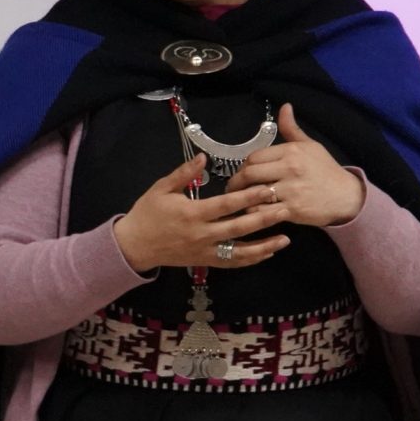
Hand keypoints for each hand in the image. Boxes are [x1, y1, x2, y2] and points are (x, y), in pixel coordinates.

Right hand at [113, 154, 292, 273]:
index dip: (248, 197)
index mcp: (192, 214)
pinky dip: (251, 259)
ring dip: (264, 246)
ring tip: (285, 239)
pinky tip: (267, 253)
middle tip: (285, 209)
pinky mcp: (205, 261)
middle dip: (264, 219)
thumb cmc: (147, 213)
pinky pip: (232, 262)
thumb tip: (203, 157)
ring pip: (240, 251)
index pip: (226, 205)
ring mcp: (205, 251)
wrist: (134, 245)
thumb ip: (183, 173)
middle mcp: (202, 234)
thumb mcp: (161, 189)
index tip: (267, 188)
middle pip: (239, 228)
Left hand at [225, 104, 364, 227]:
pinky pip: (262, 211)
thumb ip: (292, 129)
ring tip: (240, 200)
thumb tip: (285, 106)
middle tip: (234, 188)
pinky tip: (254, 211)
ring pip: (253, 193)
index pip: (254, 157)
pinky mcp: (292, 209)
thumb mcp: (311, 146)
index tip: (243, 173)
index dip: (243, 166)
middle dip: (236, 182)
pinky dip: (253, 212)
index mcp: (292, 151)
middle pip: (249, 174)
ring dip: (242, 198)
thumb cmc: (325, 170)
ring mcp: (291, 190)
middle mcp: (290, 168)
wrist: (347, 196)